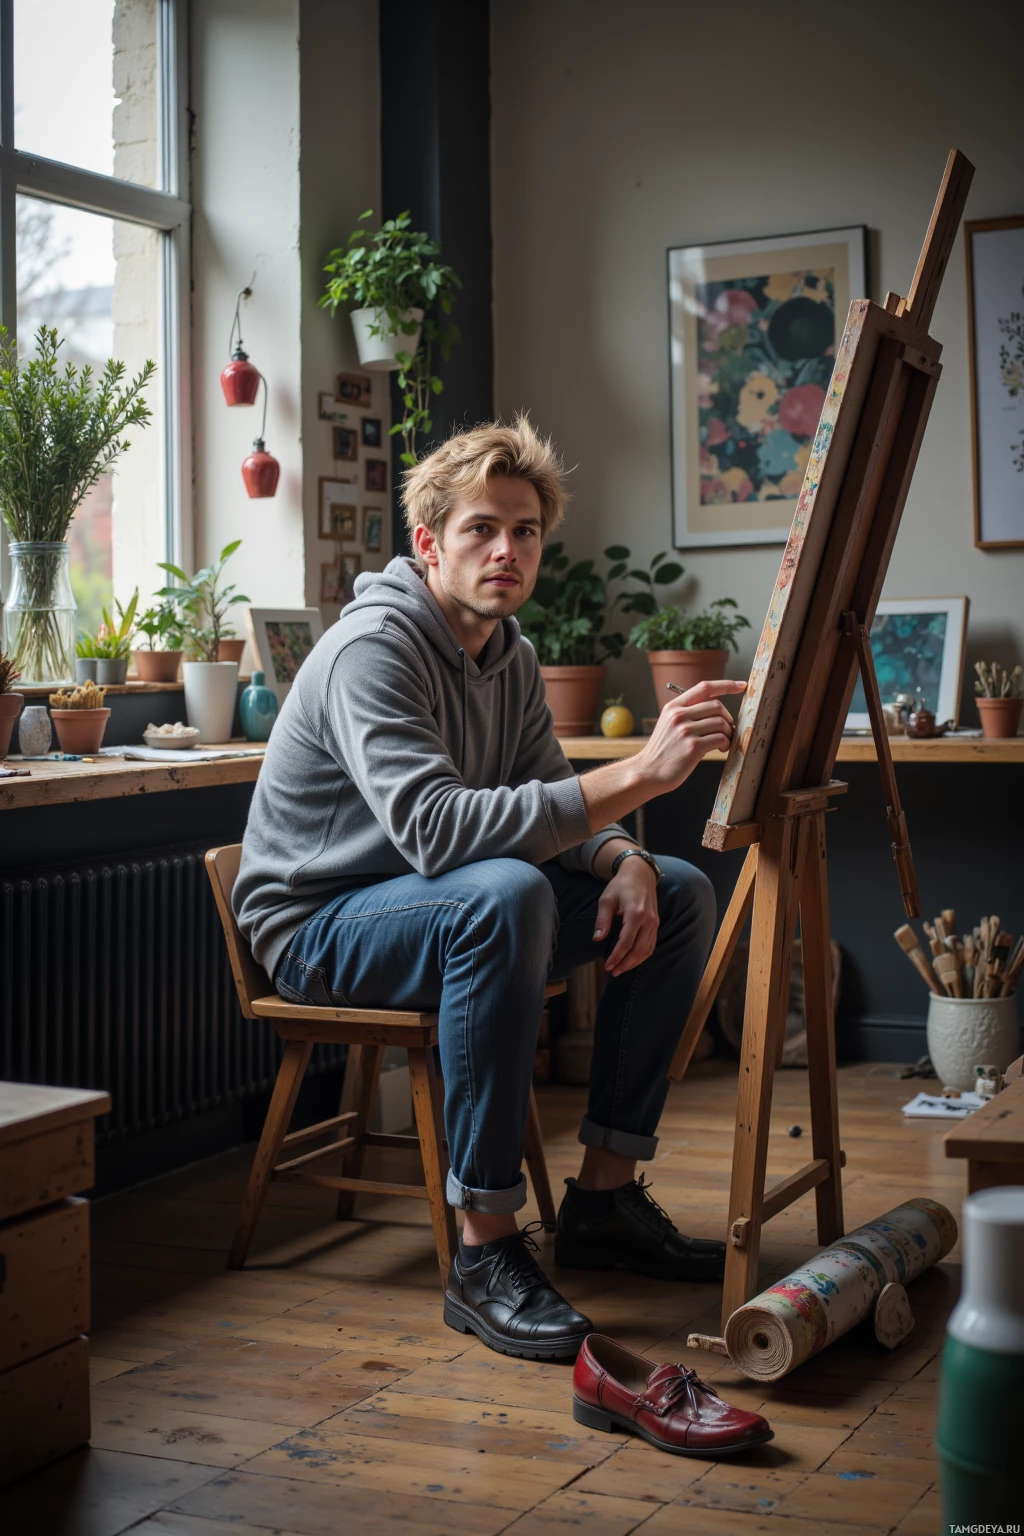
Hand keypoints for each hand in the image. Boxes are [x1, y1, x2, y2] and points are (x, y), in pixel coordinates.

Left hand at [593, 855, 660, 976]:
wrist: (640, 873)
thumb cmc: (621, 885)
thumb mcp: (606, 899)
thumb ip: (602, 920)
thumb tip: (597, 938)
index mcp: (635, 914)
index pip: (626, 943)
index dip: (616, 957)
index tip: (607, 966)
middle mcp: (648, 920)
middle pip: (638, 950)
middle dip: (625, 964)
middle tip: (613, 971)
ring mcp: (654, 922)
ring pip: (647, 950)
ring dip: (634, 962)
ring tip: (621, 969)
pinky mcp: (656, 923)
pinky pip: (651, 944)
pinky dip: (642, 955)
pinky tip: (632, 960)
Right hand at [637, 679, 746, 793]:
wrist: (648, 772)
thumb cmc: (662, 751)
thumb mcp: (669, 724)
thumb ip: (688, 713)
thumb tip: (717, 707)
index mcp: (673, 707)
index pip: (704, 687)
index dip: (725, 685)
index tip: (741, 685)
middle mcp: (679, 716)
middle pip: (717, 705)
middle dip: (727, 718)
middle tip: (727, 730)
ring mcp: (685, 731)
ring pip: (721, 722)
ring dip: (728, 732)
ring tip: (724, 741)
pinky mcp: (693, 747)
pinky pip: (720, 738)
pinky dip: (726, 743)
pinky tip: (721, 749)